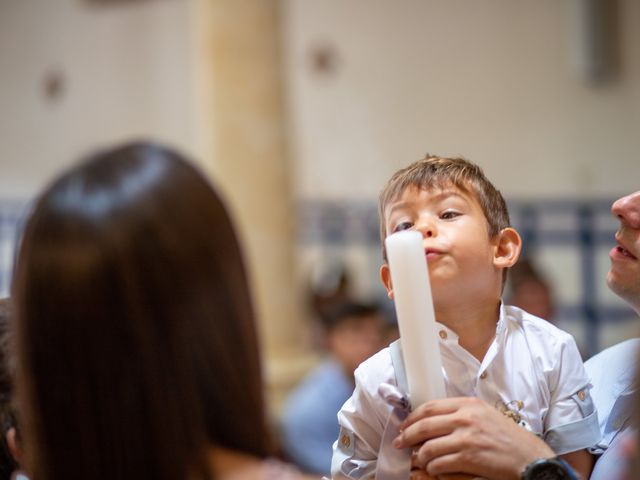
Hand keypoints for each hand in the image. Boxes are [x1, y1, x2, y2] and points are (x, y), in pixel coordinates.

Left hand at [393, 397, 554, 479]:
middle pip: (424, 425)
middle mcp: (465, 417)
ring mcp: (466, 438)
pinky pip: (439, 463)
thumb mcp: (485, 415)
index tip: (404, 425)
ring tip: (417, 460)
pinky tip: (433, 469)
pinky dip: (432, 468)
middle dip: (407, 435)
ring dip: (419, 456)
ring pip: (428, 447)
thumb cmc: (508, 438)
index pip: (430, 407)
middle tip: (399, 443)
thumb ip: (462, 413)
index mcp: (468, 404)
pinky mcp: (468, 457)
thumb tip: (433, 419)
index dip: (412, 417)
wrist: (530, 459)